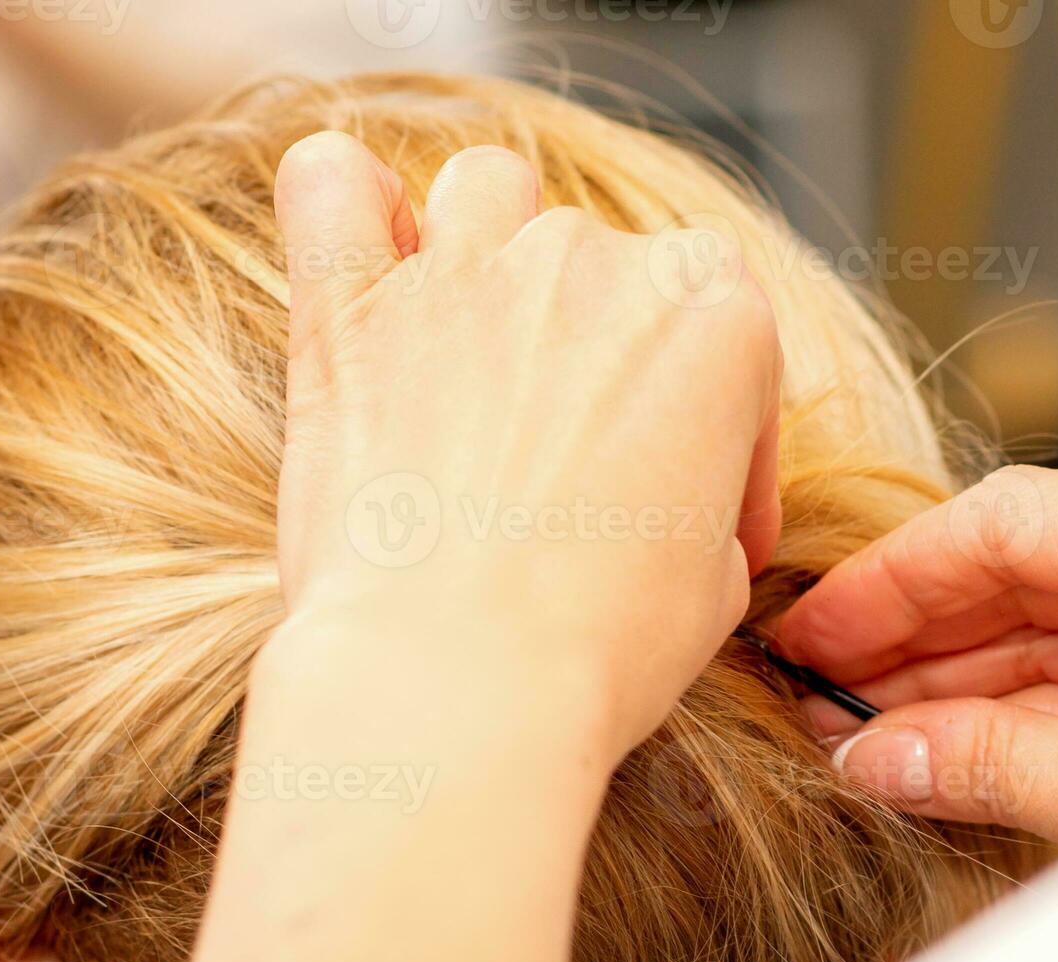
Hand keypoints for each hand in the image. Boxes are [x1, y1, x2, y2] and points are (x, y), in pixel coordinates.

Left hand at [195, 133, 780, 961]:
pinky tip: (358, 246)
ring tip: (476, 332)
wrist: (458, 682)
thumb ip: (707, 494)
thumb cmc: (599, 648)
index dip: (717, 431)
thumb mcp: (716, 578)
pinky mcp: (347, 308)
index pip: (728, 329)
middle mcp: (593, 263)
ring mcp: (464, 272)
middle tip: (576, 465)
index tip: (688, 510)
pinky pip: (329, 184)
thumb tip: (678, 502)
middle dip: (597, 353)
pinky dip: (341, 201)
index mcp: (714, 314)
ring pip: (487, 191)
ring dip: (488, 245)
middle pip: (604, 265)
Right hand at [775, 467, 1057, 845]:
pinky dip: (1029, 705)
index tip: (811, 632)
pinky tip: (941, 741)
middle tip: (818, 689)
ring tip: (861, 729)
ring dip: (963, 676)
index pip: (1011, 520)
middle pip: (1035, 563)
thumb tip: (870, 755)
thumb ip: (983, 759)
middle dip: (920, 635)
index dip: (893, 579)